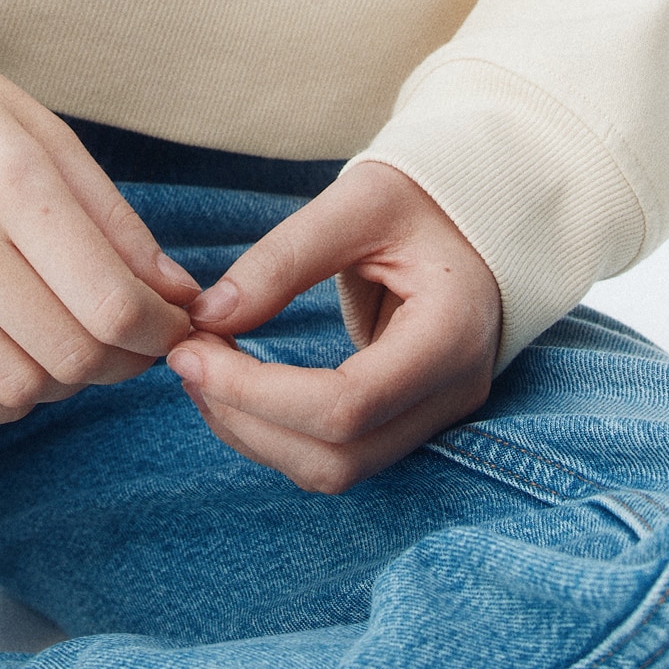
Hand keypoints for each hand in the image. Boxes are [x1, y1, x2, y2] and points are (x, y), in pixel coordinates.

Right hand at [0, 51, 199, 427]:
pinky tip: (16, 370)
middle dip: (125, 361)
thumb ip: (115, 222)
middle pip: (70, 353)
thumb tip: (180, 298)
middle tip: (136, 342)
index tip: (176, 325)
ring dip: (64, 383)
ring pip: (15, 386)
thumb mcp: (45, 136)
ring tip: (74, 347)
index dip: (162, 331)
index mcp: (11, 180)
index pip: (111, 302)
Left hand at [166, 163, 499, 492]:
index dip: (257, 392)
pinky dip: (277, 433)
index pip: (347, 405)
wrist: (480, 214)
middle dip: (248, 421)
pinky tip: (236, 387)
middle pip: (339, 458)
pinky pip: (339, 454)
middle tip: (187, 362)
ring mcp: (436, 414)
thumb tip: (207, 318)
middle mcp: (452, 392)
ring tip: (202, 374)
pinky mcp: (410, 418)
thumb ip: (284, 259)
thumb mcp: (359, 203)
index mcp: (449, 335)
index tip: (192, 352)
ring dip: (255, 435)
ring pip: (336, 471)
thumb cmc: (425, 197)